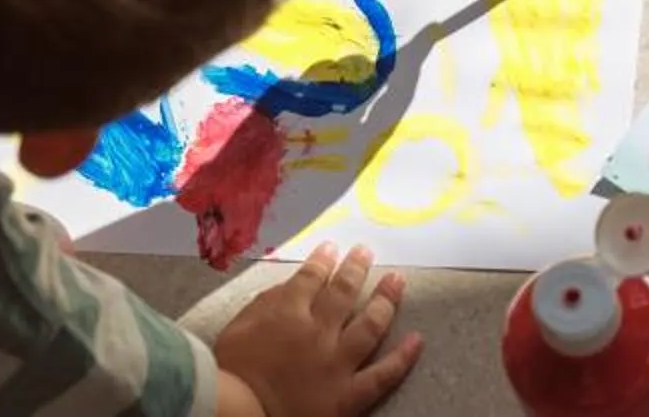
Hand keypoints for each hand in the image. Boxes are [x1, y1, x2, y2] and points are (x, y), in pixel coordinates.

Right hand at [212, 243, 420, 416]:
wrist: (237, 415)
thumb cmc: (231, 374)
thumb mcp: (237, 328)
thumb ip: (266, 303)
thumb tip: (293, 285)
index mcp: (288, 312)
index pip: (311, 277)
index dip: (324, 260)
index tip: (333, 248)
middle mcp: (318, 331)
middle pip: (344, 292)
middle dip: (357, 268)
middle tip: (367, 252)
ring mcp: (337, 362)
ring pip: (370, 324)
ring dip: (386, 299)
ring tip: (398, 281)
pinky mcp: (348, 395)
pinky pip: (382, 375)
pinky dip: (403, 357)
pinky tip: (417, 340)